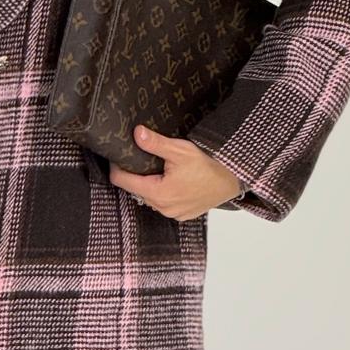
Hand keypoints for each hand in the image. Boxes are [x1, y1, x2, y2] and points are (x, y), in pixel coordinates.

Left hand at [108, 122, 243, 219]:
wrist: (232, 179)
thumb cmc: (208, 165)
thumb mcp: (180, 150)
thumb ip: (156, 143)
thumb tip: (136, 134)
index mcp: (158, 193)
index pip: (122, 181)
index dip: (117, 166)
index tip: (119, 155)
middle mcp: (163, 208)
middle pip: (136, 188)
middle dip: (137, 173)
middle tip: (145, 157)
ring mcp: (173, 214)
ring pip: (150, 197)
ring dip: (151, 183)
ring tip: (161, 168)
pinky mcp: (183, 215)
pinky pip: (165, 204)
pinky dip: (165, 192)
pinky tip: (174, 180)